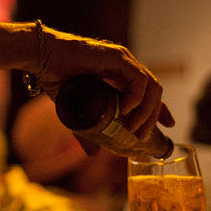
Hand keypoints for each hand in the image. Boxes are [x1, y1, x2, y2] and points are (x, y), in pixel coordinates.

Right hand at [35, 26, 174, 139]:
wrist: (42, 57)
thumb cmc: (57, 78)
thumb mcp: (76, 112)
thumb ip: (86, 131)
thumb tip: (92, 153)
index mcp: (120, 76)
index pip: (149, 93)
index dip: (161, 110)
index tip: (169, 126)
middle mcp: (126, 67)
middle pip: (154, 93)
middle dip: (153, 117)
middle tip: (143, 137)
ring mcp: (123, 61)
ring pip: (150, 86)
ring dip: (146, 111)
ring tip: (134, 128)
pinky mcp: (117, 57)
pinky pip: (138, 79)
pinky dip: (136, 97)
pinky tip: (126, 110)